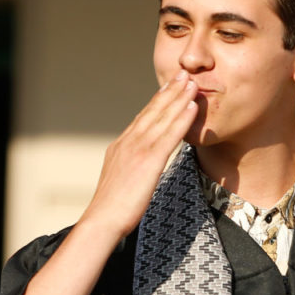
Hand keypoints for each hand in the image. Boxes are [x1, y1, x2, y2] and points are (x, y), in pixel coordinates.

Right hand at [80, 69, 198, 240]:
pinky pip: (169, 135)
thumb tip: (139, 167)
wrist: (102, 220)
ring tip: (192, 82)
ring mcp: (138, 149)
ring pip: (162, 118)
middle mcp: (128, 142)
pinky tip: (192, 106)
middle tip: (183, 74)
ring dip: (179, 98)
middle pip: (152, 111)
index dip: (157, 101)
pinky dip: (182, 118)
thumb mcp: (119, 181)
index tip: (168, 87)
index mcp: (120, 146)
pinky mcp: (149, 160)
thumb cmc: (111, 209)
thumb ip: (130, 168)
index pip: (142, 118)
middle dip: (169, 91)